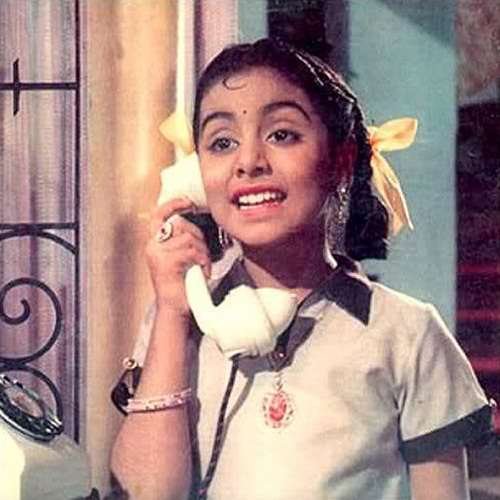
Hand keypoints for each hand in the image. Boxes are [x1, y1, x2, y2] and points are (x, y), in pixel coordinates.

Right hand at [146, 197, 210, 316]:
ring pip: (188, 238)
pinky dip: (202, 260)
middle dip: (198, 236)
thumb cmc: (181, 285)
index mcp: (154, 244)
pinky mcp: (166, 263)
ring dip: (202, 251)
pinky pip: (191, 251)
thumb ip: (181, 241)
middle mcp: (152, 246)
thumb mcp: (180, 258)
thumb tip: (193, 224)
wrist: (175, 309)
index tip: (188, 202)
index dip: (172, 205)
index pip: (158, 215)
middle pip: (181, 225)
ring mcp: (157, 254)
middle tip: (204, 254)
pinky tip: (203, 271)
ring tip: (203, 265)